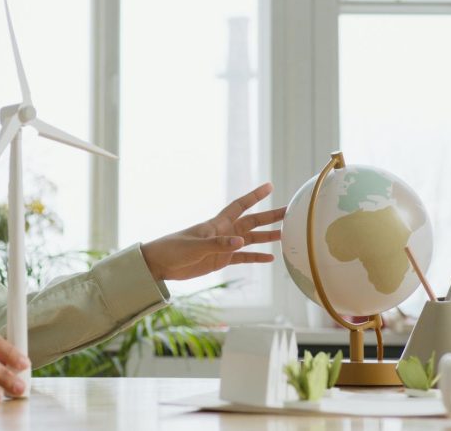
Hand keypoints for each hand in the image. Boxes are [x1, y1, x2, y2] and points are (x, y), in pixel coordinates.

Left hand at [140, 183, 285, 280]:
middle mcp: (224, 232)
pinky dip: (256, 257)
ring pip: (250, 239)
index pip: (240, 205)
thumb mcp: (195, 247)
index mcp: (217, 223)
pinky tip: (270, 259)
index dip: (255, 196)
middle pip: (251, 222)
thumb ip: (218, 244)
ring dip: (266, 237)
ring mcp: (224, 246)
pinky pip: (243, 257)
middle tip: (289, 212)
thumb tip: (241, 242)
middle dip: (270, 216)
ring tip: (284, 235)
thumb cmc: (174, 249)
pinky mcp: (221, 260)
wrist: (161, 264)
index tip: (270, 186)